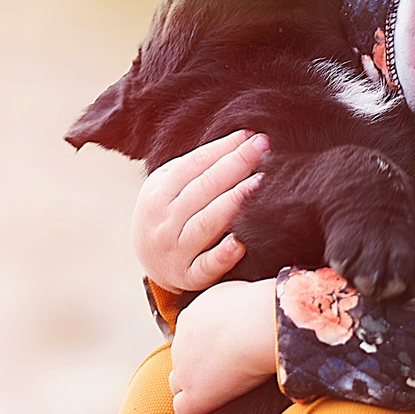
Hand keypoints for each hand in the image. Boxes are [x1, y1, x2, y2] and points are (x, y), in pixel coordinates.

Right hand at [131, 130, 268, 291]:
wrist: (150, 261)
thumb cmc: (169, 213)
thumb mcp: (168, 186)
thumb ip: (197, 165)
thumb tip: (243, 138)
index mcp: (158, 193)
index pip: (195, 165)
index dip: (225, 149)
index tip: (252, 136)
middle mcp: (164, 221)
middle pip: (203, 188)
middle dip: (236, 165)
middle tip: (264, 148)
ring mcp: (175, 250)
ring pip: (206, 223)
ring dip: (234, 202)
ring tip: (260, 182)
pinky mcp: (188, 277)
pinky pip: (207, 266)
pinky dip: (223, 255)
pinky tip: (241, 242)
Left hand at [168, 280, 277, 413]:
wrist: (256, 326)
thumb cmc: (257, 306)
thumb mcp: (236, 291)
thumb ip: (227, 302)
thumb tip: (238, 307)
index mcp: (189, 318)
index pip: (189, 338)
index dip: (206, 347)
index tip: (225, 350)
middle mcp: (180, 344)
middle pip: (181, 361)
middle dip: (197, 367)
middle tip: (224, 370)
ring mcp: (184, 371)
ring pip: (178, 385)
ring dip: (194, 388)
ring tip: (219, 392)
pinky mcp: (193, 395)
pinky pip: (183, 410)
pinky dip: (194, 411)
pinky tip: (212, 410)